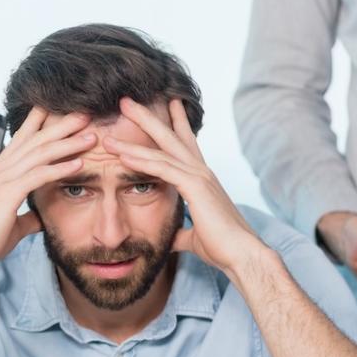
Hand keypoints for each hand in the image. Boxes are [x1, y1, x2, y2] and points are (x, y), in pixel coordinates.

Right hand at [0, 107, 95, 273]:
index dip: (41, 123)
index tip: (62, 112)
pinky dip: (60, 168)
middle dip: (61, 125)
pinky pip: (38, 176)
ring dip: (67, 143)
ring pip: (39, 153)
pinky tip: (79, 163)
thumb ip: (27, 216)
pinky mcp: (7, 195)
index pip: (22, 140)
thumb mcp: (12, 224)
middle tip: (84, 114)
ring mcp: (1, 180)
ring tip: (90, 135)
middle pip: (34, 140)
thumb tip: (41, 217)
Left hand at [101, 98, 261, 275]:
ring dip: (135, 136)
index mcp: (202, 180)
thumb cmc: (223, 247)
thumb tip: (171, 239)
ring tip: (115, 122)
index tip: (168, 104)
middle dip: (149, 117)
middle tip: (128, 100)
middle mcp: (201, 172)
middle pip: (171, 136)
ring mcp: (199, 177)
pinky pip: (162, 168)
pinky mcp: (195, 187)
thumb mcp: (195, 237)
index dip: (176, 124)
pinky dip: (142, 160)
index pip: (186, 144)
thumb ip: (181, 233)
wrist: (242, 255)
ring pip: (162, 149)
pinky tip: (123, 154)